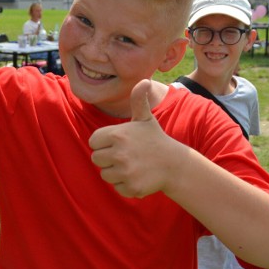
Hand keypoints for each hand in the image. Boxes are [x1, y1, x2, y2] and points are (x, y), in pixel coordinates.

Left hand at [89, 80, 176, 197]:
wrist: (174, 164)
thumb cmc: (155, 139)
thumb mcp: (145, 118)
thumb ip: (138, 100)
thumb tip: (144, 80)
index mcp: (118, 134)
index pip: (93, 141)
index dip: (104, 143)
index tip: (118, 143)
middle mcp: (119, 153)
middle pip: (96, 159)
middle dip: (108, 158)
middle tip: (125, 155)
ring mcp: (125, 171)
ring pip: (105, 175)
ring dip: (116, 172)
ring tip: (132, 165)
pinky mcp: (131, 187)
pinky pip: (117, 187)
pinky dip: (125, 185)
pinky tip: (137, 176)